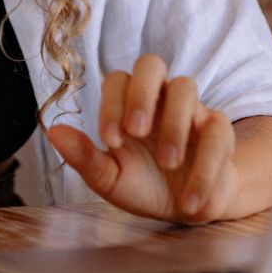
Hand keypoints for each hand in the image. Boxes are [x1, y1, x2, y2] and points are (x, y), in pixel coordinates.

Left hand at [47, 54, 239, 222]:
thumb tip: (52, 131)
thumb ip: (84, 156)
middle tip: (136, 131)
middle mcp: (159, 97)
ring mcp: (191, 109)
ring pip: (186, 87)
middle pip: (151, 63)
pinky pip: (217, 131)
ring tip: (168, 164)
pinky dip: (205, 167)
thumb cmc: (143, 184)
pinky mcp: (219, 130)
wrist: (187, 209)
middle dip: (142, 92)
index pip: (117, 80)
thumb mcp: (110, 178)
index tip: (110, 141)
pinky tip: (189, 201)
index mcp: (128, 102)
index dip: (112, 104)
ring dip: (175, 125)